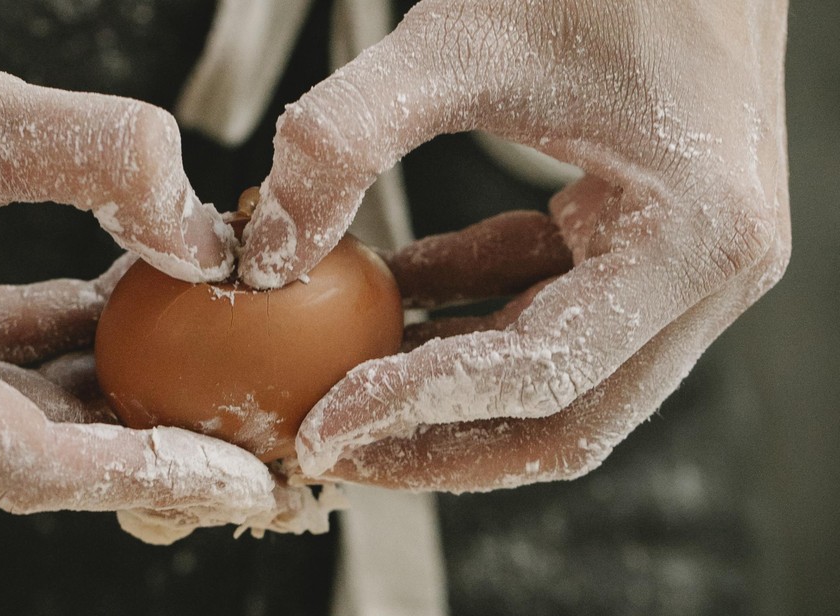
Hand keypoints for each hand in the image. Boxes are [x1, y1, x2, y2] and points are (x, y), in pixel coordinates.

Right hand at [0, 0, 275, 519]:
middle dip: (139, 440)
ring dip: (93, 387)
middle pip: (18, 449)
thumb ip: (109, 160)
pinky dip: (36, 345)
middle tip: (245, 429)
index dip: (149, 474)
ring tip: (197, 363)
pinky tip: (108, 308)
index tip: (241, 477)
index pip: (26, 461)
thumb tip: (207, 236)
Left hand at [240, 0, 789, 489]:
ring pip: (555, 380)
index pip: (540, 373)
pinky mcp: (646, 245)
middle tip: (333, 449)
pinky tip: (386, 299)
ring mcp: (684, 267)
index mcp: (694, 240)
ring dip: (446, 392)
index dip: (418, 409)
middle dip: (438, 444)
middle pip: (564, 418)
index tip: (324, 424)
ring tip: (342, 392)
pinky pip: (547, 311)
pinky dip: (467, 317)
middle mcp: (709, 276)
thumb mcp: (459, 41)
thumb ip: (346, 139)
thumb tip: (267, 248)